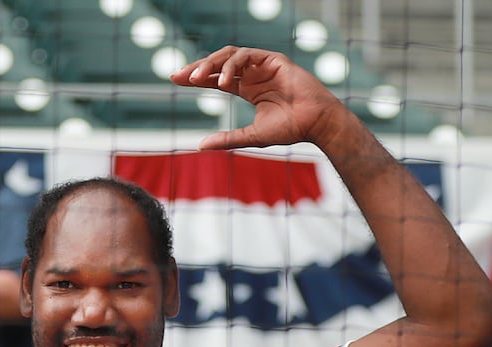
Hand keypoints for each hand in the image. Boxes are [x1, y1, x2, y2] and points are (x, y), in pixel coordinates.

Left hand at [171, 45, 343, 150]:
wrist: (315, 123)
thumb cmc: (289, 129)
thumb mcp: (250, 136)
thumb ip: (227, 139)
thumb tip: (199, 146)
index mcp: (248, 88)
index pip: (216, 78)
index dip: (197, 77)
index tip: (175, 79)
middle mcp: (253, 74)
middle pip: (218, 63)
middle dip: (196, 67)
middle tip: (176, 76)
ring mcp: (263, 65)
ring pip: (229, 55)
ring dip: (210, 64)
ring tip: (194, 79)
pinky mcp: (273, 59)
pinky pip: (245, 56)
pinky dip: (230, 66)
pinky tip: (221, 82)